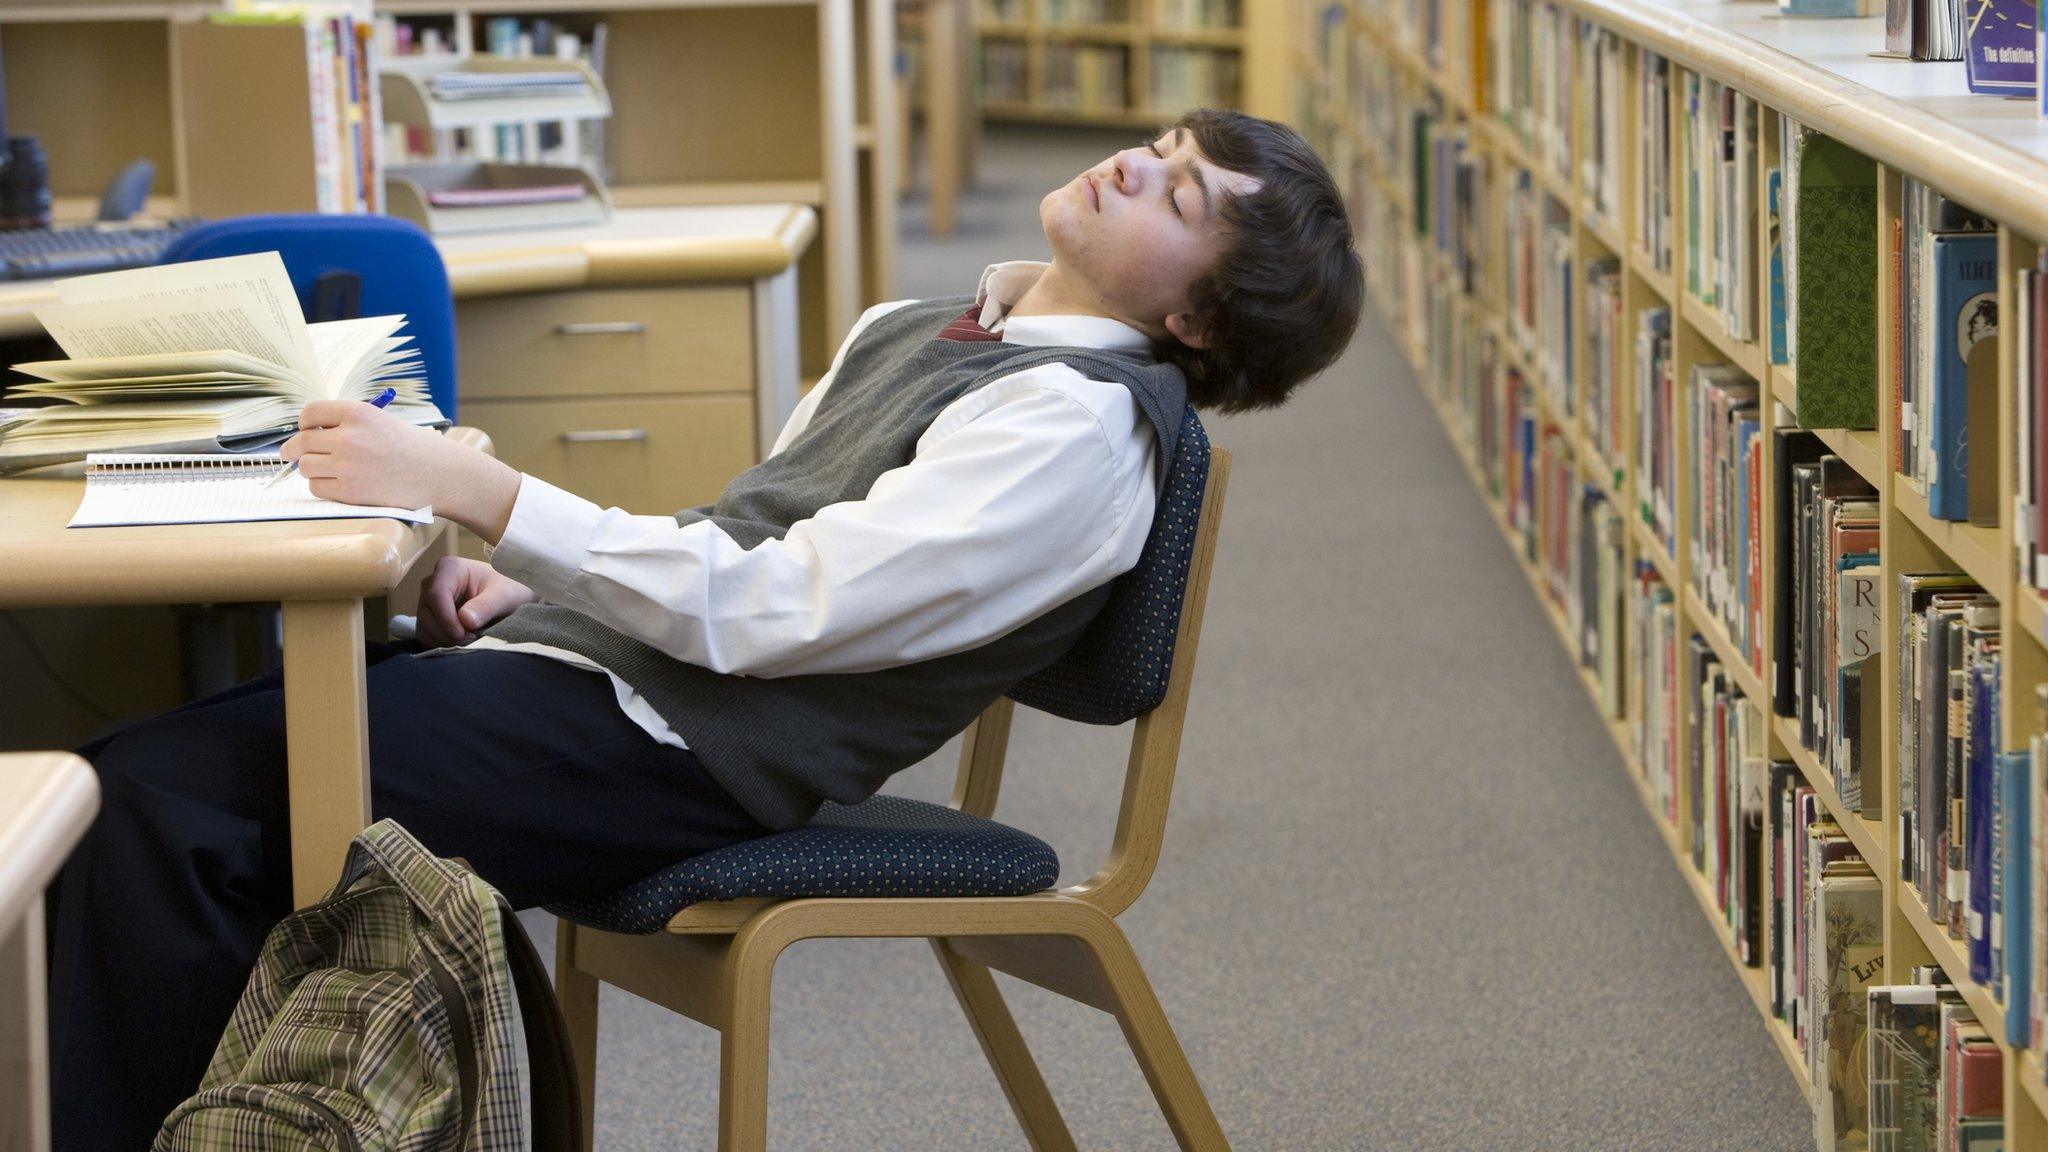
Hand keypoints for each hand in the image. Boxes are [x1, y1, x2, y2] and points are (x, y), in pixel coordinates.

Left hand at [281, 401, 521, 542]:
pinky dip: (323, 486)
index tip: (306, 430)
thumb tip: (309, 434)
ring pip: (305, 467)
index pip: (309, 414)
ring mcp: (348, 466)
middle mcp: (349, 437)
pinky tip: (340, 483)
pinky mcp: (350, 492)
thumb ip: (347, 424)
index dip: (304, 424)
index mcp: (357, 412)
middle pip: (300, 442)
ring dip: (311, 469)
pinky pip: (317, 488)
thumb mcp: (382, 421)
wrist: (442, 474)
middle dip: (293, 449)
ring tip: (329, 470)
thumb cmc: (414, 448)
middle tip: (292, 454)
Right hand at [417, 556, 536, 647]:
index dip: (447, 618)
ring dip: (445, 641)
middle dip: (448, 633)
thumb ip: (487, 606)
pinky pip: (425, 636)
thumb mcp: (505, 596)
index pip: (436, 594)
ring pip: (424, 628)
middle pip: (427, 614)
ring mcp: (427, 601)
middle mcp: (433, 582)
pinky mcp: (429, 618)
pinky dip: (442, 644)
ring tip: (471, 640)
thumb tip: (465, 620)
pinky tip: (462, 643)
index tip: (464, 634)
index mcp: (449, 568)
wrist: (509, 598)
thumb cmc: (508, 590)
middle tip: (473, 640)